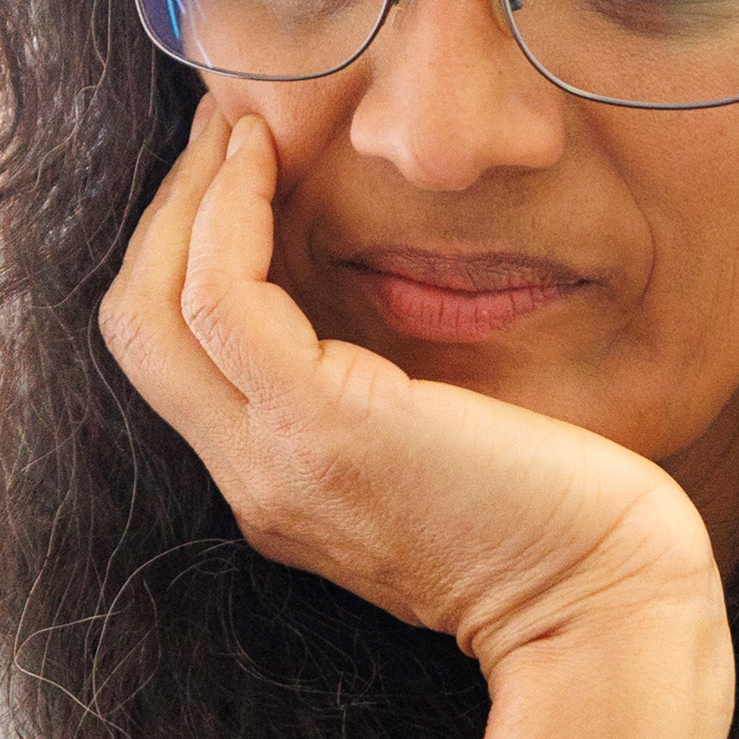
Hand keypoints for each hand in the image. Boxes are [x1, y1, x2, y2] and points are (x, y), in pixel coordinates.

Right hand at [100, 101, 722, 678]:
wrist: (602, 610)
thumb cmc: (563, 526)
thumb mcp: (441, 455)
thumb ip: (386, 398)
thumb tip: (380, 298)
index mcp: (277, 487)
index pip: (175, 357)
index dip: (180, 252)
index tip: (232, 169)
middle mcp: (255, 481)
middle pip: (136, 328)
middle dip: (165, 213)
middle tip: (219, 128)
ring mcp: (275, 462)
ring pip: (155, 309)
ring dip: (187, 199)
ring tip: (235, 129)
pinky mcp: (323, 429)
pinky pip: (225, 298)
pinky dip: (227, 214)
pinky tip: (266, 159)